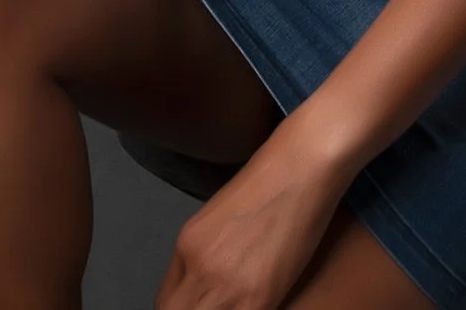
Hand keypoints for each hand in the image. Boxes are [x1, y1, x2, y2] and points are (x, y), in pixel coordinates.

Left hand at [154, 121, 354, 309]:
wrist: (300, 169)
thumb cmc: (269, 186)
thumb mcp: (218, 219)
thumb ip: (203, 254)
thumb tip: (202, 285)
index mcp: (185, 245)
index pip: (165, 300)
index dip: (180, 309)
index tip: (196, 307)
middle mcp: (197, 268)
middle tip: (215, 307)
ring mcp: (225, 286)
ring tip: (235, 304)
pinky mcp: (257, 299)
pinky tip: (253, 306)